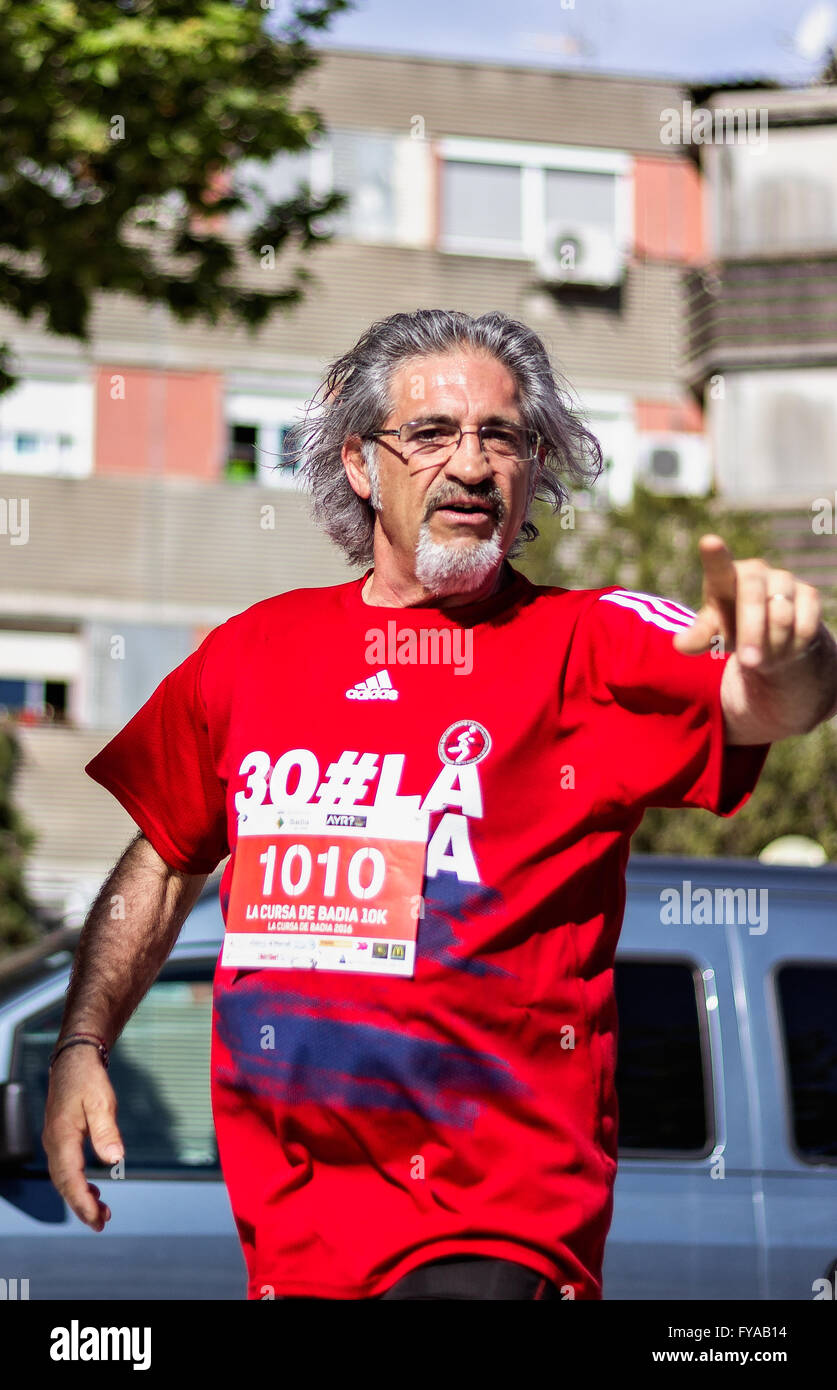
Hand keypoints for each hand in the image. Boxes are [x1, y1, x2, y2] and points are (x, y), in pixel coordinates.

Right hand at [42, 1045, 123, 1230]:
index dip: (82, 1202)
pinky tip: (93, 1190)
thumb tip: (114, 1159)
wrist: (75, 1059)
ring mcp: (55, 1142)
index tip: (97, 1219)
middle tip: (101, 1223)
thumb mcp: (102, 1101)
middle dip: (81, 1206)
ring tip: (101, 1212)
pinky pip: (66, 1169)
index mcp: (61, 1137)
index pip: (69, 1179)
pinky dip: (78, 1184)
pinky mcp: (61, 1139)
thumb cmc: (88, 1078)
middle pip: (64, 1184)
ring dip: (80, 1197)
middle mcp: (54, 1143)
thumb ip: (106, 1130)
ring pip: (63, 1179)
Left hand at [672, 534, 821, 670]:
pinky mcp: (808, 594)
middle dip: (751, 633)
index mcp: (724, 578)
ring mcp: (784, 579)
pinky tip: (784, 649)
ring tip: (762, 658)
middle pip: (753, 597)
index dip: (715, 555)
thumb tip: (680, 644)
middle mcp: (754, 571)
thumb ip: (698, 637)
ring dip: (771, 646)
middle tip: (748, 662)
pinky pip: (804, 626)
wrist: (769, 636)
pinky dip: (793, 646)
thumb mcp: (712, 634)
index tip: (709, 542)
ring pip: (781, 617)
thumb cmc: (731, 628)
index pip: (718, 565)